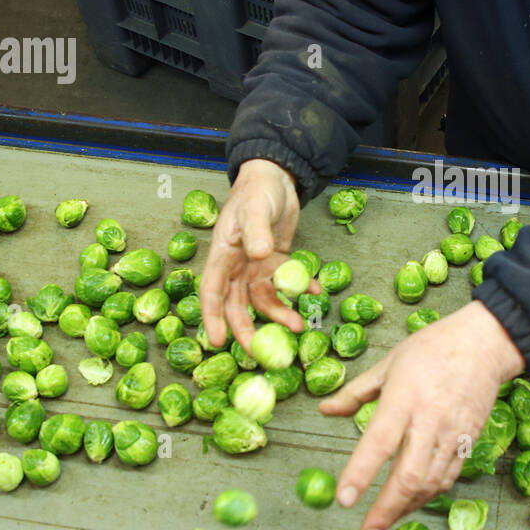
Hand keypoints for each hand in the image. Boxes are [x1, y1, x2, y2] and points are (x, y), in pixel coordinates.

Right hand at [198, 159, 319, 349]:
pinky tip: (316, 293)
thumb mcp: (256, 208)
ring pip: (263, 299)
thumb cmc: (257, 190)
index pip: (213, 292)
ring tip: (299, 324)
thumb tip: (259, 255)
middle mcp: (237, 265)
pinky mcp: (276, 262)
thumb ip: (256, 231)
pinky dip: (300, 291)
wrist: (275, 177)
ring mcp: (256, 265)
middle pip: (237, 305)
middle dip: (248, 330)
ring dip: (279, 314)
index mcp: (223, 254)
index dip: (213, 318)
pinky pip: (286, 284)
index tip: (217, 342)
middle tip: (264, 352)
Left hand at [318, 300, 525, 529]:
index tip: (345, 499)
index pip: (379, 442)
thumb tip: (325, 411)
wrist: (484, 344)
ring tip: (384, 524)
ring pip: (430, 483)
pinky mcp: (468, 441)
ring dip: (405, 509)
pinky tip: (411, 503)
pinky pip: (448, 477)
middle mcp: (429, 421)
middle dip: (385, 510)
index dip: (361, 473)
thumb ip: (356, 393)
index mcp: (404, 399)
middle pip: (408, 476)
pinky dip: (428, 495)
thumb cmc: (433, 349)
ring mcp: (452, 434)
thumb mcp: (389, 363)